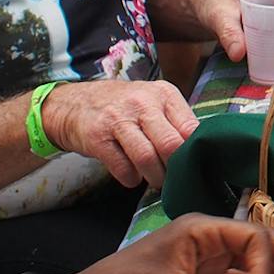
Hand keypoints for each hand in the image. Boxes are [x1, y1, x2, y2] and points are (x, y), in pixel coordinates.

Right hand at [39, 78, 201, 189]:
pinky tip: (132, 175)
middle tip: (174, 178)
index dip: (193, 152)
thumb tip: (200, 149)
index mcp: (163, 94)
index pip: (191, 128)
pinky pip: (123, 168)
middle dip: (175, 169)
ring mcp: (118, 119)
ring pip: (147, 158)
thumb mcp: (152, 102)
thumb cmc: (122, 107)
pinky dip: (131, 179)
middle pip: (171, 144)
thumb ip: (176, 121)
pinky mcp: (98, 137)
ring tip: (155, 180)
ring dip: (154, 177)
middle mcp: (142, 103)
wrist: (73, 103)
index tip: (191, 164)